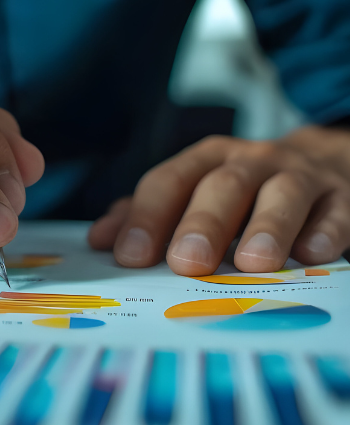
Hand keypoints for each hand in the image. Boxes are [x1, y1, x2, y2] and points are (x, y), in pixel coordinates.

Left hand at [88, 127, 349, 274]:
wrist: (327, 164)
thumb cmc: (245, 191)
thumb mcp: (195, 192)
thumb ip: (147, 214)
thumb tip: (99, 241)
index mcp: (205, 161)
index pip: (169, 182)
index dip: (147, 217)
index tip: (129, 256)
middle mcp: (250, 163)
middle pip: (223, 186)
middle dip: (203, 223)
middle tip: (187, 262)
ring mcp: (300, 177)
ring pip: (283, 194)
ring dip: (267, 227)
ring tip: (252, 263)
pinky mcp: (344, 197)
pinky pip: (337, 211)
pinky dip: (326, 231)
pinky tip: (313, 254)